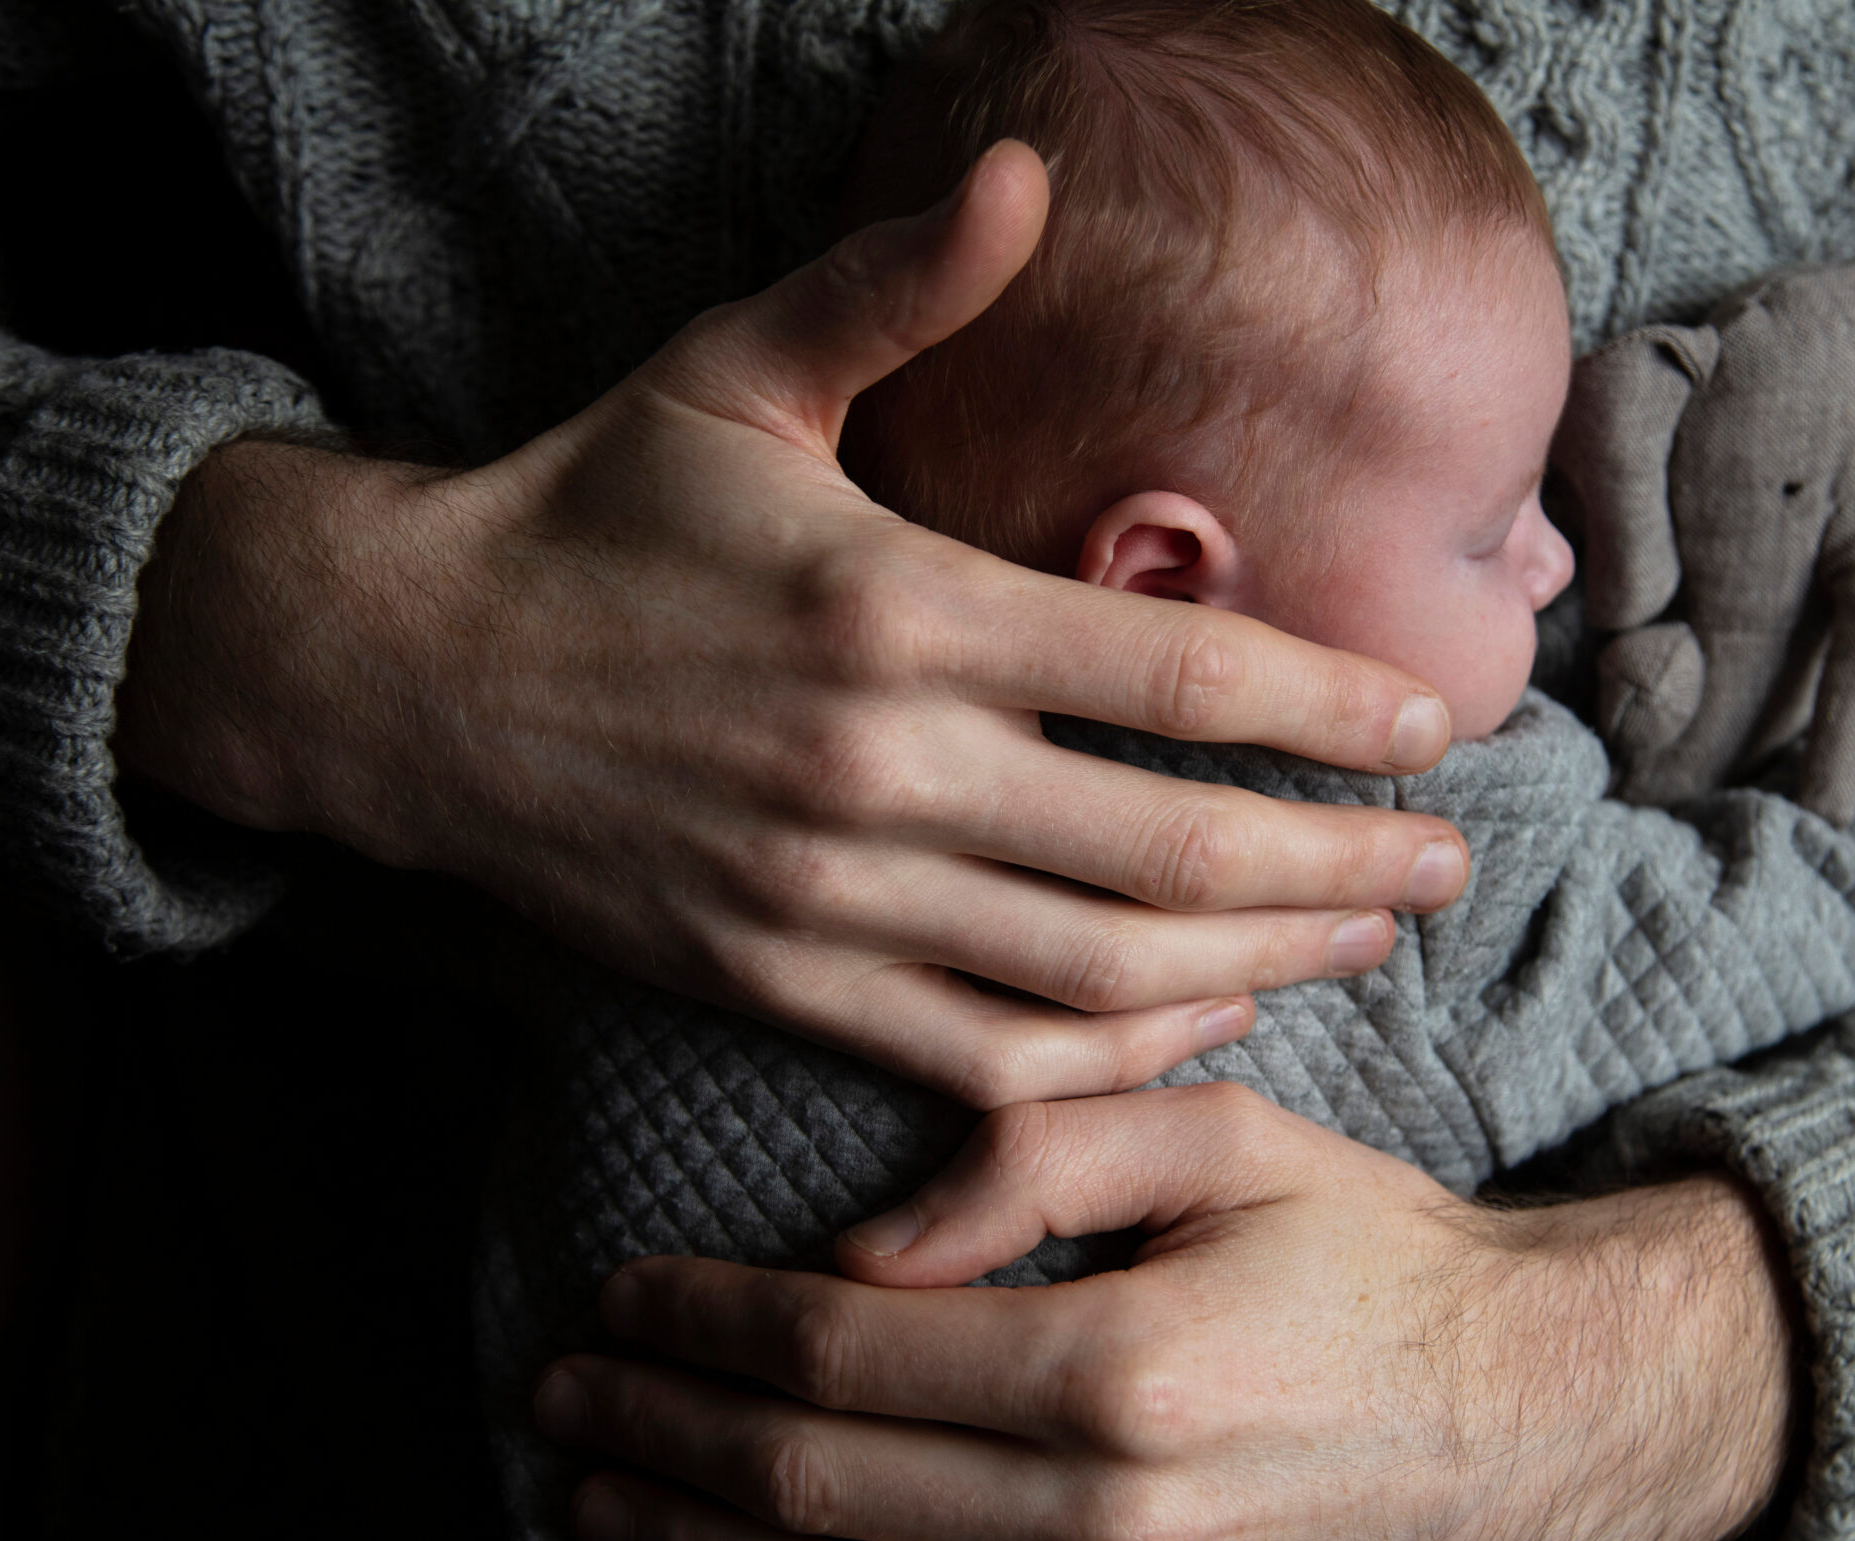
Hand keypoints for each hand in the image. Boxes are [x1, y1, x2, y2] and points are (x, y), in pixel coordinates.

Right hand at [112, 143, 1469, 1107]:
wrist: (405, 676)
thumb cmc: (594, 510)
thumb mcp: (735, 368)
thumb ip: (894, 284)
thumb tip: (1029, 168)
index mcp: (896, 607)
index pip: (1174, 681)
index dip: (1332, 713)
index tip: (1435, 731)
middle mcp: (878, 767)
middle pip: (1171, 856)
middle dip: (1340, 869)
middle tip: (1450, 869)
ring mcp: (829, 895)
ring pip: (1096, 977)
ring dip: (1259, 971)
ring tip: (1366, 941)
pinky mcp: (780, 981)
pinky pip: (982, 1054)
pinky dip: (1110, 1058)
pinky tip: (1201, 1022)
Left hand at [532, 1084, 1795, 1540]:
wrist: (1538, 1425)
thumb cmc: (1379, 1262)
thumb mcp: (1232, 1144)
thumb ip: (1040, 1154)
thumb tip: (866, 1245)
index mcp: (1122, 1367)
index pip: (841, 1352)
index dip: (707, 1322)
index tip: (625, 1293)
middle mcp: (1111, 1528)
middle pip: (815, 1489)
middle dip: (664, 1434)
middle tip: (567, 1389)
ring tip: (600, 1498)